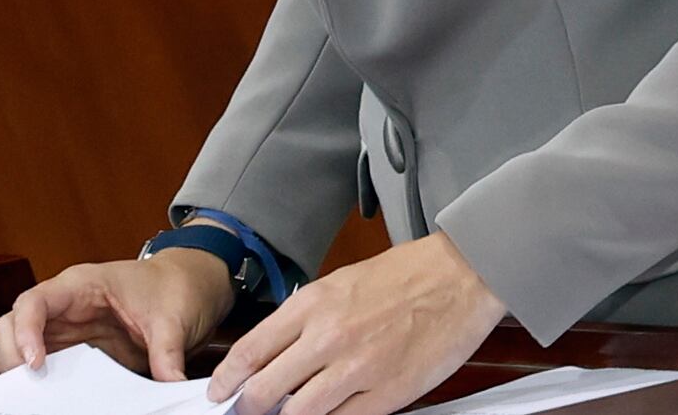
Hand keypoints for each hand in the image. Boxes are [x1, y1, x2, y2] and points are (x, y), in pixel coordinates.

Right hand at [0, 250, 237, 381]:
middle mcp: (64, 304)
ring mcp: (66, 327)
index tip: (34, 362)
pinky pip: (42, 363)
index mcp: (82, 285)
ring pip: (18, 344)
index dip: (25, 330)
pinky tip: (49, 397)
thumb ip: (167, 351)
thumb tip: (171, 383)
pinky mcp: (74, 348)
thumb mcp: (173, 319)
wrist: (185, 286)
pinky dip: (38, 380)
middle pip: (12, 322)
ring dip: (19, 368)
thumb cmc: (172, 288)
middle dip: (11, 352)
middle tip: (28, 385)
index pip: (35, 301)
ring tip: (35, 395)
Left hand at [205, 232, 505, 414]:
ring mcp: (358, 368)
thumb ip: (306, 319)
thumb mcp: (339, 284)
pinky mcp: (388, 393)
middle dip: (249, 407)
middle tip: (245, 413)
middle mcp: (327, 336)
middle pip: (266, 388)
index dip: (228, 379)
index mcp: (312, 304)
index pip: (251, 350)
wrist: (458, 276)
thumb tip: (278, 354)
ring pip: (300, 413)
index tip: (219, 393)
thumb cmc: (402, 277)